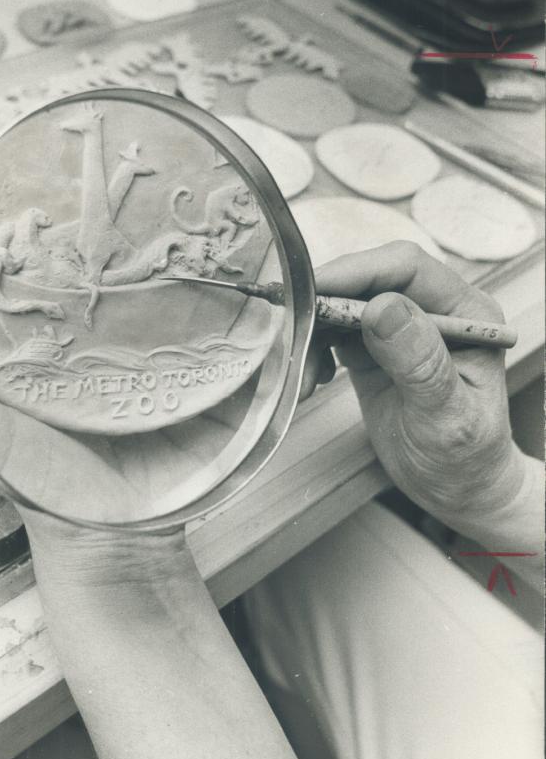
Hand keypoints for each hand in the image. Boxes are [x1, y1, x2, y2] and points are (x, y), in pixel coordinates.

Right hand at [314, 241, 524, 521]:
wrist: (458, 489)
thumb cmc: (466, 458)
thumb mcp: (447, 416)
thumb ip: (419, 362)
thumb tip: (382, 308)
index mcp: (465, 311)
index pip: (406, 269)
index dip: (357, 272)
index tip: (314, 292)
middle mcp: (433, 309)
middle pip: (368, 278)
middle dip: (326, 302)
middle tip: (292, 332)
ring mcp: (401, 326)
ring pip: (345, 302)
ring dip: (315, 330)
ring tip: (305, 373)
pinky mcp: (374, 347)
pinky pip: (334, 330)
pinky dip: (314, 348)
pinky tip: (314, 379)